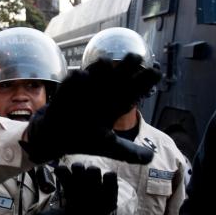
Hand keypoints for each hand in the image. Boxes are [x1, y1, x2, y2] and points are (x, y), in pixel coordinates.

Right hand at [21, 54, 159, 163]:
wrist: (59, 137)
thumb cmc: (85, 139)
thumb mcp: (110, 147)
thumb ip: (130, 152)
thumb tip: (151, 158)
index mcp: (115, 106)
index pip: (134, 91)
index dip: (145, 82)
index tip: (156, 72)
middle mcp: (104, 94)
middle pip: (119, 76)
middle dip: (128, 66)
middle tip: (137, 56)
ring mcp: (86, 90)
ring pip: (98, 73)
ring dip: (102, 67)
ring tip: (107, 62)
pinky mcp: (69, 90)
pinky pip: (73, 81)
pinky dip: (77, 79)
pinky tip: (80, 76)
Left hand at [33, 163, 118, 214]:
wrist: (98, 213)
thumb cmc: (78, 210)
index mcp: (69, 181)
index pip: (62, 169)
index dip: (62, 173)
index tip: (65, 181)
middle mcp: (81, 176)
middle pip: (78, 165)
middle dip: (79, 174)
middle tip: (81, 188)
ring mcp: (95, 177)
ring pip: (93, 169)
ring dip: (93, 179)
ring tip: (94, 192)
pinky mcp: (109, 181)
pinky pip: (110, 175)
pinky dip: (108, 182)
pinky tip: (105, 191)